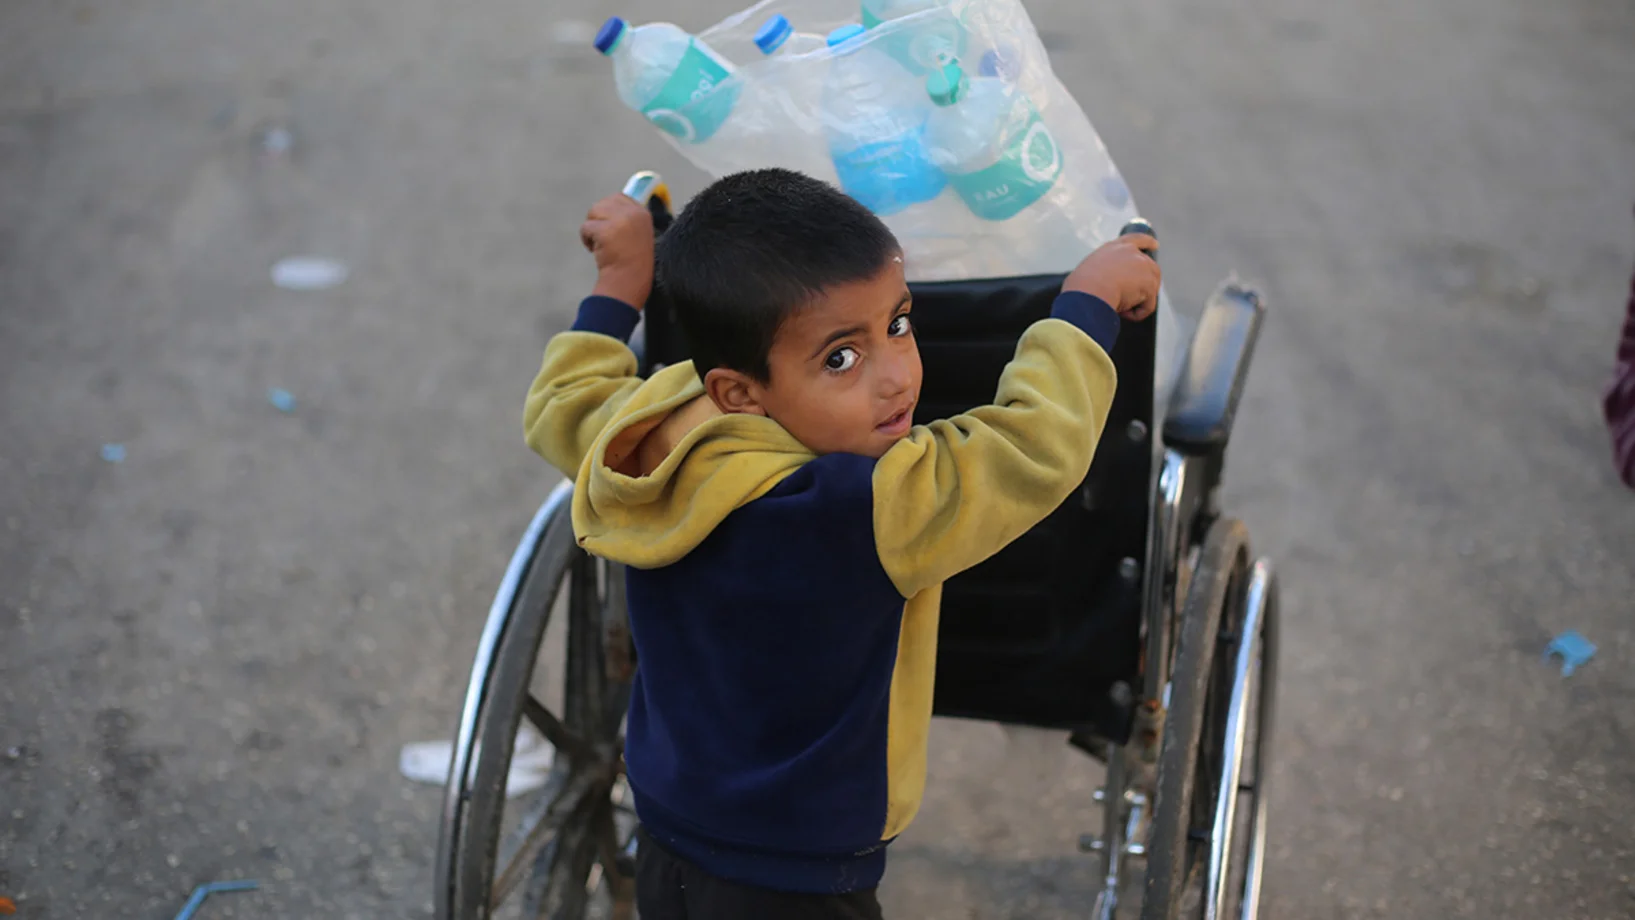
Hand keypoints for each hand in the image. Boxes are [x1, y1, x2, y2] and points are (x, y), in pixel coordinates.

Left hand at [580, 193, 654, 308]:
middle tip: (604, 238)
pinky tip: (595, 251)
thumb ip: (628, 219)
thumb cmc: (632, 263)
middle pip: (604, 203)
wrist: (629, 281)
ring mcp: (620, 221)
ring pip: (593, 212)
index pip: (620, 198)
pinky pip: (586, 227)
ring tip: (601, 245)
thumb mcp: (637, 236)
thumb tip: (607, 205)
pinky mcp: (606, 230)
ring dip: (592, 229)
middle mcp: (634, 213)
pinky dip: (586, 240)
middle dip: (598, 219)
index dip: (609, 211)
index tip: (609, 228)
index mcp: (643, 214)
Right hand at [1063, 235, 1160, 320]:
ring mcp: (1143, 267)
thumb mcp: (1090, 270)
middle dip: (1146, 284)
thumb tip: (1105, 285)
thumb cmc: (1081, 286)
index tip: (1155, 245)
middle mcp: (1132, 253)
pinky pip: (1148, 306)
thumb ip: (1104, 271)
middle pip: (1150, 268)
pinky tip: (1123, 312)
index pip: (1136, 239)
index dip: (1147, 243)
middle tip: (1131, 299)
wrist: (1088, 292)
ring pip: (1150, 289)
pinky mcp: (1149, 284)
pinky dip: (1137, 313)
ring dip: (1137, 301)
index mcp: (1115, 247)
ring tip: (1118, 305)